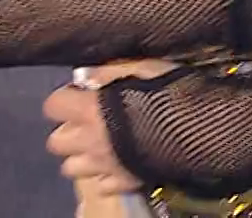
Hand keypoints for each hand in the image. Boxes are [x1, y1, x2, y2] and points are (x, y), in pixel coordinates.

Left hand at [44, 61, 175, 195]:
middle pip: (56, 142)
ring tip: (102, 146)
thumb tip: (86, 75)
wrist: (198, 130)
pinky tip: (121, 162)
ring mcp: (104, 165)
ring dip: (83, 157)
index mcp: (90, 110)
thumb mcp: (143, 67)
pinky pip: (102, 185)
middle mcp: (89, 141)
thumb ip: (110, 70)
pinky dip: (107, 176)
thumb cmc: (169, 93)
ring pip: (72, 168)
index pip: (53, 105)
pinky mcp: (122, 182)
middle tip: (91, 122)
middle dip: (70, 132)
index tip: (84, 93)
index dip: (66, 98)